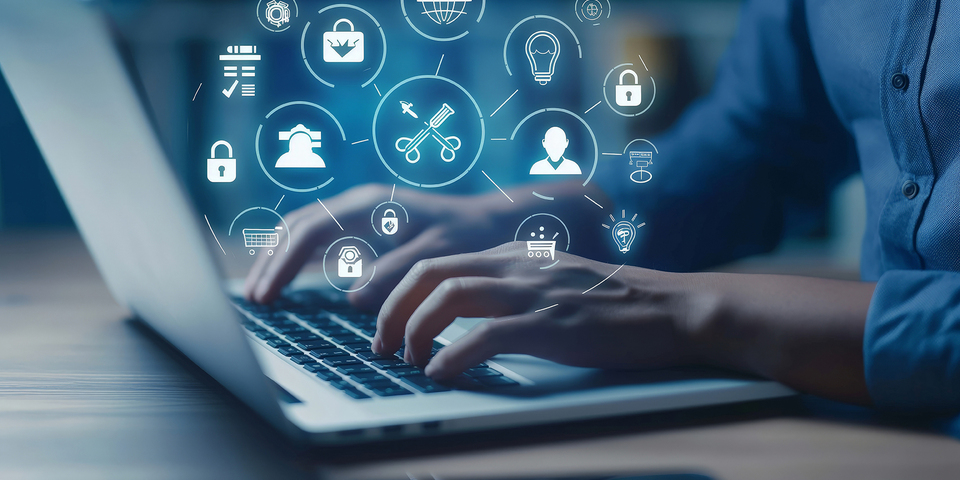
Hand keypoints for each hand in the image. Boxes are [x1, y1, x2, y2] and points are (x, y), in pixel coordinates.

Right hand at [243, 184, 518, 305]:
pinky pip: (320, 237)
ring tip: (260, 293)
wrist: (491, 219)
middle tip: (252, 299)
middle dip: (271, 261)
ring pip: (303, 230)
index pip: (311, 232)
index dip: (284, 264)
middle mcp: (358, 204)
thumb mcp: (436, 256)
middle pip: (297, 227)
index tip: (267, 295)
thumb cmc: (468, 235)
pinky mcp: (365, 225)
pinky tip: (288, 281)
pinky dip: (298, 257)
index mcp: (370, 206)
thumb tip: (354, 298)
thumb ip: (396, 274)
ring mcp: (359, 212)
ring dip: (279, 258)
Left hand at [372, 242, 699, 379]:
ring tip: (407, 361)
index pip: (437, 263)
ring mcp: (532, 292)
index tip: (387, 325)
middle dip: (393, 310)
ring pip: (447, 297)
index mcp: (514, 255)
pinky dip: (452, 356)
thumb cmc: (616, 306)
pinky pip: (484, 335)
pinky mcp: (550, 324)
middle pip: (429, 273)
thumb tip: (473, 318)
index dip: (400, 294)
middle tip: (381, 346)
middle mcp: (515, 265)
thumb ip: (515, 290)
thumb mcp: (556, 284)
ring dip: (414, 331)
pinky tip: (441, 374)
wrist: (673, 309)